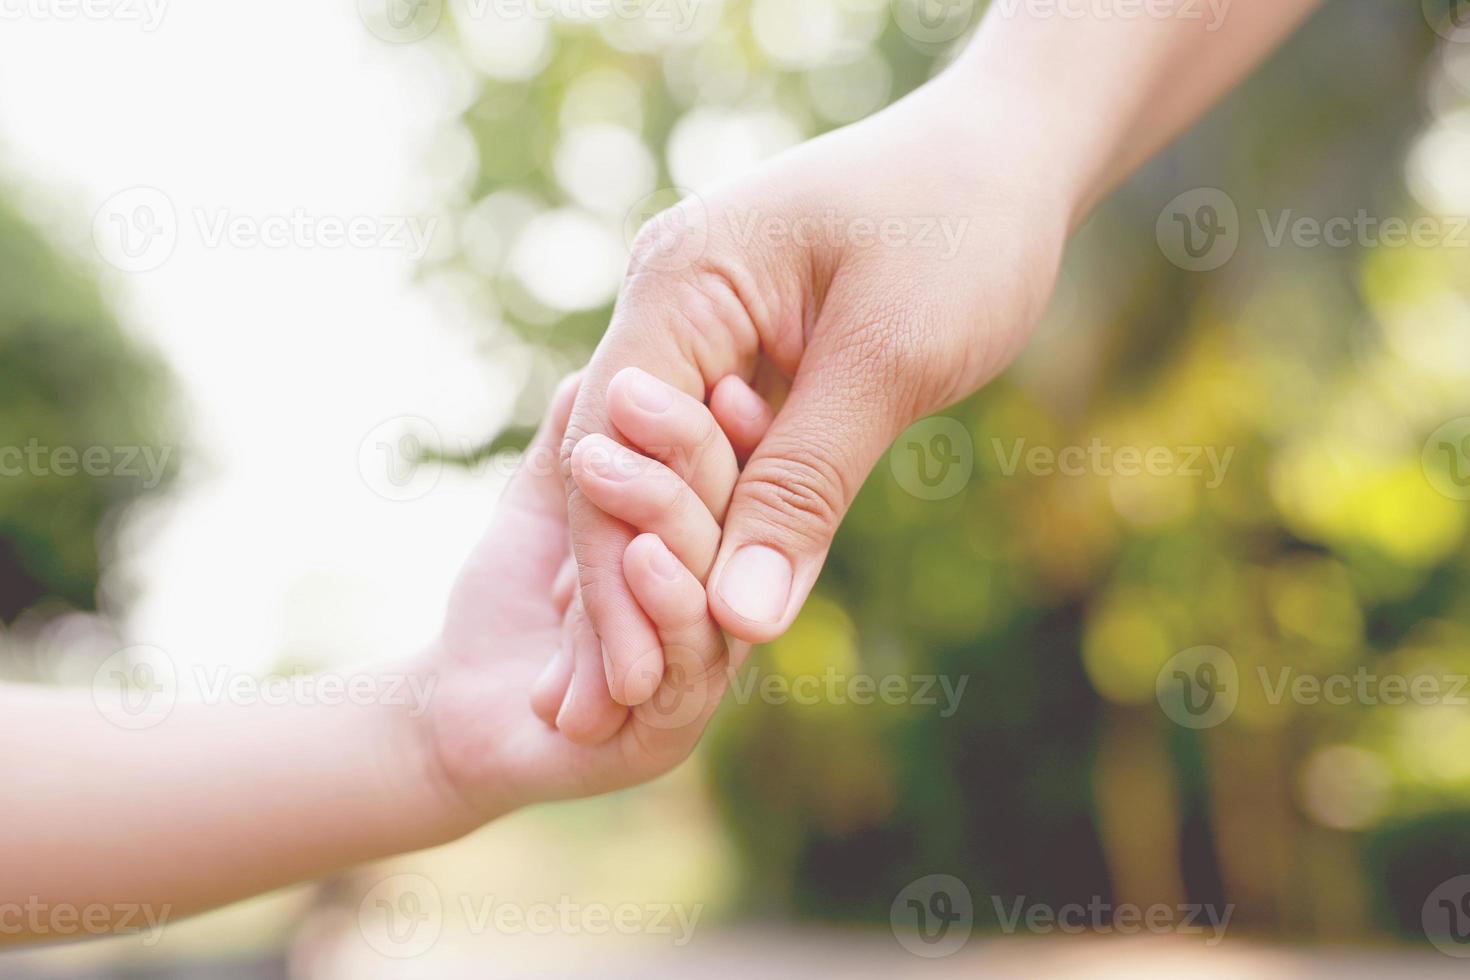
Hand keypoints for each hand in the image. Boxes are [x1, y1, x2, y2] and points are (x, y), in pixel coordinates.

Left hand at [415, 370, 770, 831]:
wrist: (447, 711)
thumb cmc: (506, 598)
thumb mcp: (545, 502)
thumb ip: (580, 440)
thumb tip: (608, 365)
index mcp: (711, 552)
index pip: (751, 480)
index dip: (736, 426)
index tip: (717, 371)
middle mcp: (724, 609)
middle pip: (742, 523)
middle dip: (688, 453)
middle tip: (636, 395)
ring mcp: (704, 671)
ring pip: (718, 588)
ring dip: (668, 520)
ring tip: (613, 467)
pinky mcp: (671, 731)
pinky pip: (689, 664)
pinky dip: (668, 605)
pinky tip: (641, 556)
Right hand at [562, 67, 1069, 703]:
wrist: (1013, 159)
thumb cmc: (964, 229)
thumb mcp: (891, 361)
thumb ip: (807, 487)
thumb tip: (740, 619)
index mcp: (682, 279)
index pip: (617, 444)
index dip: (615, 568)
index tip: (631, 682)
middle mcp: (672, 302)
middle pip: (627, 466)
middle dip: (622, 586)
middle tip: (607, 712)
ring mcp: (704, 330)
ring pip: (668, 472)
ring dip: (667, 571)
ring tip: (642, 687)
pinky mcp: (746, 361)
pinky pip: (719, 459)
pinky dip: (722, 530)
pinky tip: (714, 611)